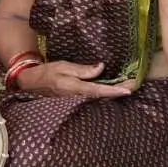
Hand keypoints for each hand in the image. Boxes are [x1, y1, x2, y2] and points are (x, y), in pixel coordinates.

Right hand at [18, 60, 138, 98]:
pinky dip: (105, 93)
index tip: (128, 90)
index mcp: (74, 87)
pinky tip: (113, 89)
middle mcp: (78, 96)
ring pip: (100, 97)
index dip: (114, 90)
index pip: (98, 90)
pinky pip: (94, 97)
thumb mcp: (63, 66)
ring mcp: (77, 100)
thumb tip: (101, 68)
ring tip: (128, 85)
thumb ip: (82, 69)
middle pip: (103, 95)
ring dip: (114, 92)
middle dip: (119, 90)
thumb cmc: (46, 72)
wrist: (32, 83)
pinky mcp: (76, 100)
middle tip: (135, 84)